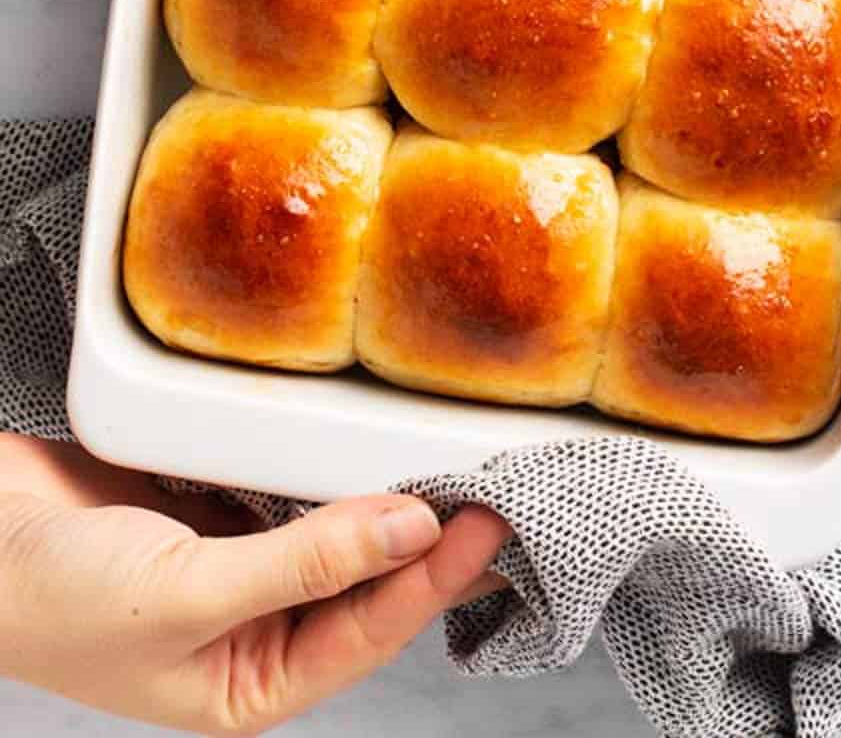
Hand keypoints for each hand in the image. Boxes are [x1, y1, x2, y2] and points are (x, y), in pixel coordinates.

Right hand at [0, 434, 508, 733]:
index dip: (438, 576)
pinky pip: (297, 483)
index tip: (493, 520)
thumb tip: (411, 529)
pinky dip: (335, 462)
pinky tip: (374, 438)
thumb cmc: (56, 601)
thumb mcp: (185, 594)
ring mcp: (244, 562)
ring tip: (458, 455)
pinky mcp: (222, 503)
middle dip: (434, 539)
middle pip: (371, 581)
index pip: (373, 629)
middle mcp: (259, 626)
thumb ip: (304, 563)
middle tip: (503, 481)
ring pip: (341, 529)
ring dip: (392, 495)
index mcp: (254, 682)